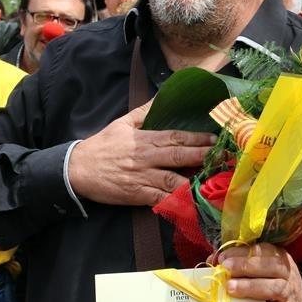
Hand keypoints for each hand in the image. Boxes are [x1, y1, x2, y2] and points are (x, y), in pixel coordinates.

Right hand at [67, 101, 214, 206]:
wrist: (77, 169)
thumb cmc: (102, 146)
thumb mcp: (122, 123)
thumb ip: (144, 111)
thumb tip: (162, 97)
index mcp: (144, 139)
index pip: (175, 137)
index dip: (197, 138)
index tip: (215, 139)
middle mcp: (146, 158)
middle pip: (179, 157)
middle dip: (204, 157)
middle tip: (225, 157)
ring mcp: (142, 178)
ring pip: (173, 180)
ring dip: (195, 181)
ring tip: (214, 182)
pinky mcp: (137, 195)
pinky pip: (161, 200)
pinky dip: (177, 203)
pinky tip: (192, 204)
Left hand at [217, 243, 301, 301]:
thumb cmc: (270, 284)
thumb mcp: (259, 271)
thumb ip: (238, 263)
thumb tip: (213, 259)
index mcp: (279, 258)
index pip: (263, 251)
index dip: (242, 253)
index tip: (223, 258)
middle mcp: (287, 274)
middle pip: (271, 266)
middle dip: (246, 266)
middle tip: (226, 270)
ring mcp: (289, 295)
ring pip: (274, 288)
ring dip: (250, 287)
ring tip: (230, 288)